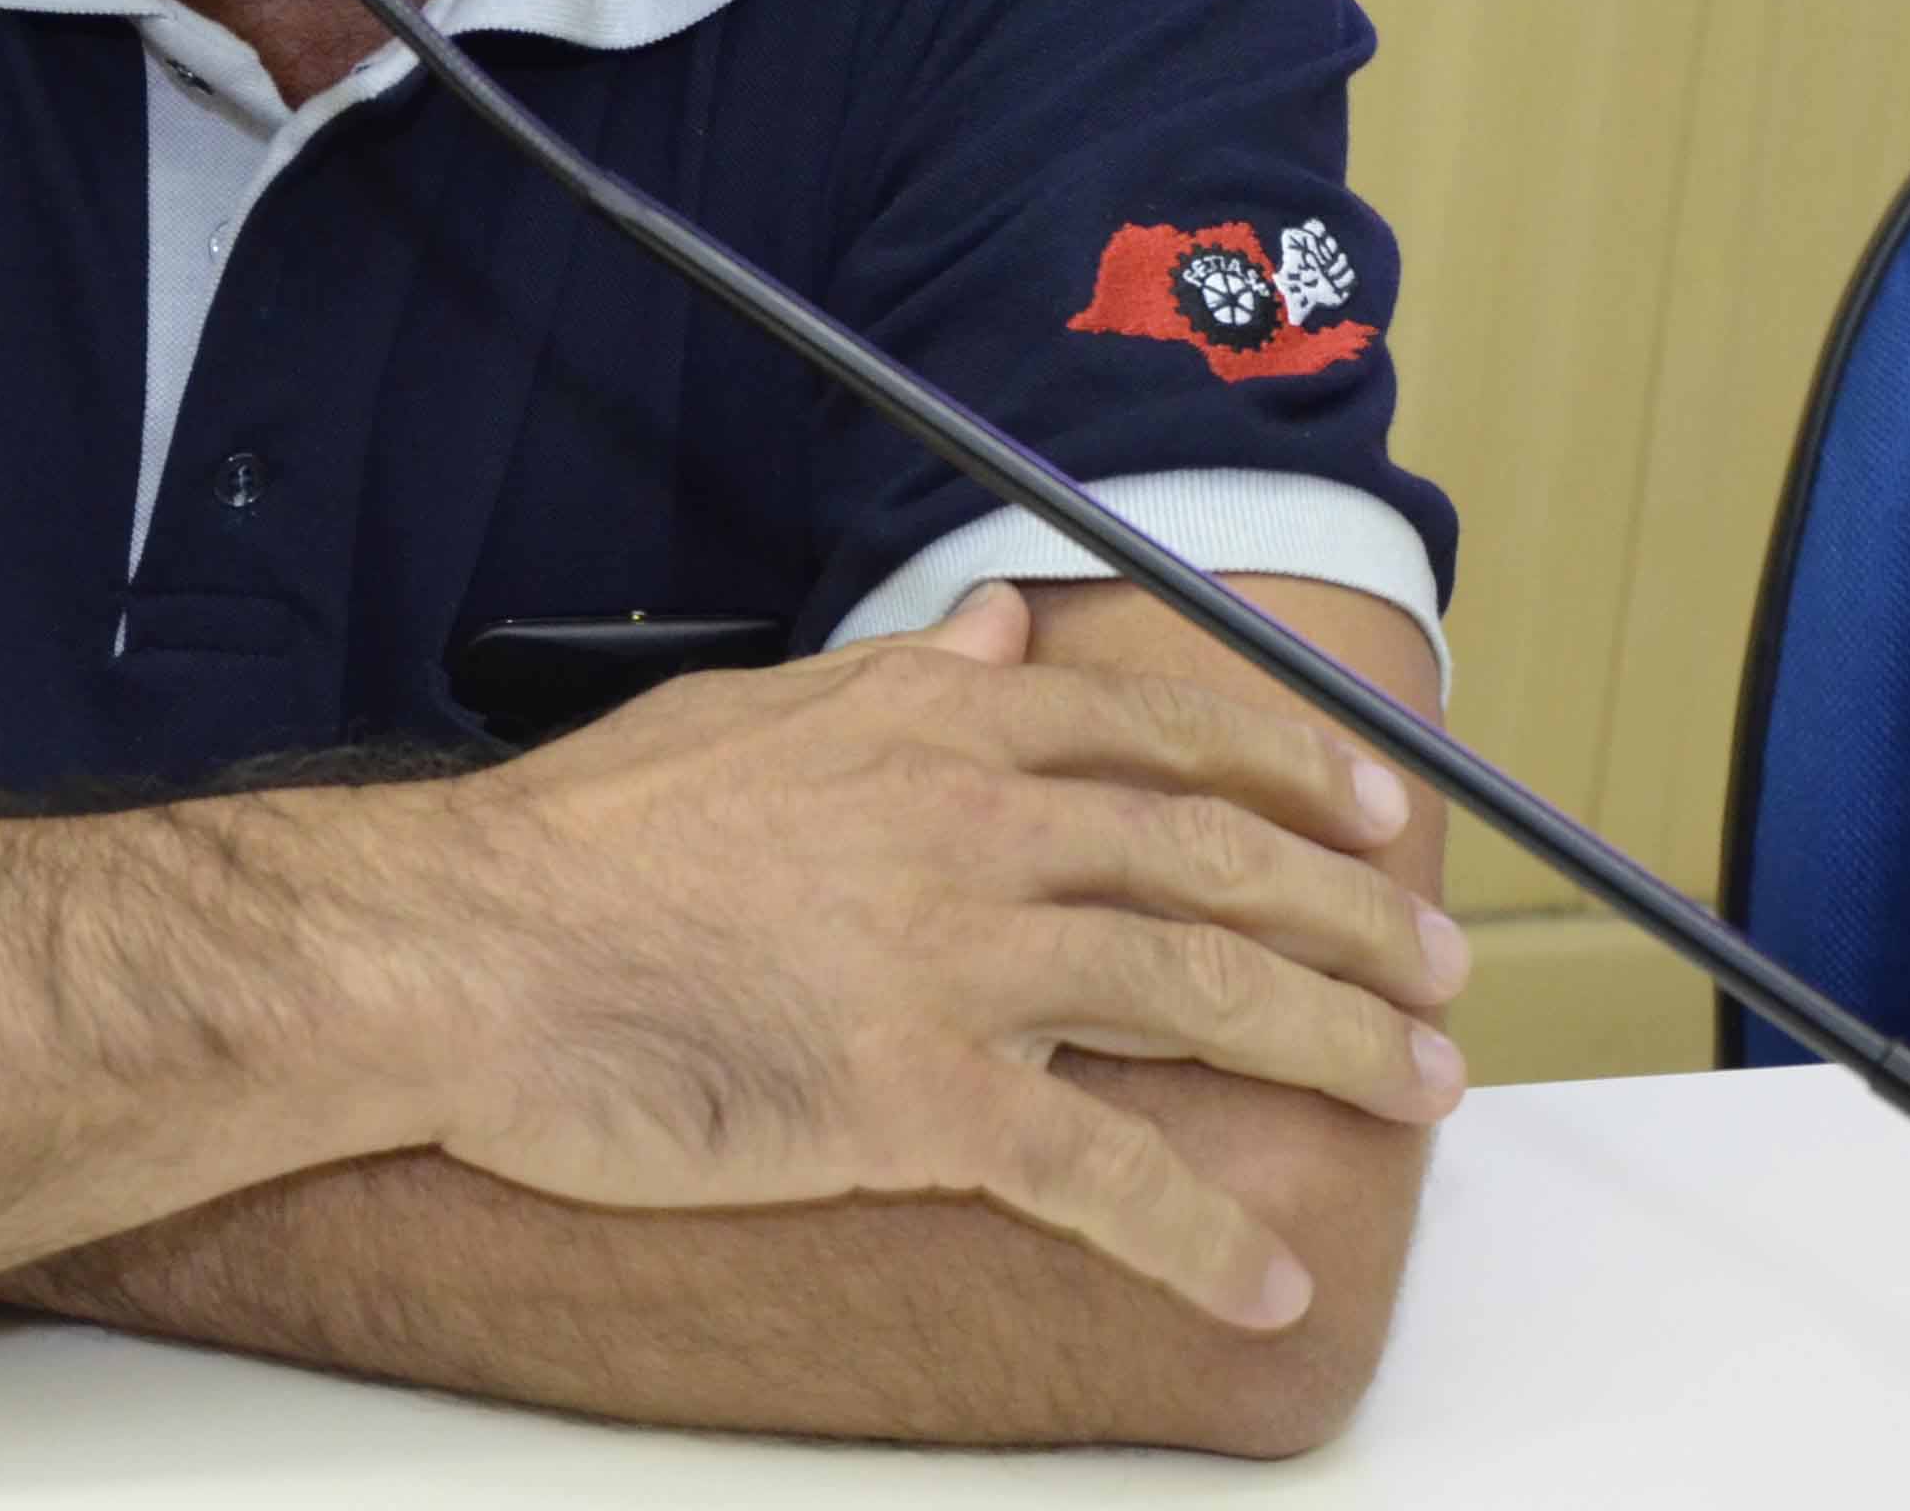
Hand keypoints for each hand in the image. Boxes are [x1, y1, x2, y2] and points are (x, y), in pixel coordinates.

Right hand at [398, 584, 1461, 1329]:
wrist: (467, 946)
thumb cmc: (580, 840)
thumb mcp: (750, 708)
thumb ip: (896, 676)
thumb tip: (998, 631)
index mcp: (938, 726)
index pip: (1162, 734)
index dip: (1293, 775)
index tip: (1375, 814)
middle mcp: (976, 825)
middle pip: (1218, 865)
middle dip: (1354, 922)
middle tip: (1442, 972)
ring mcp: (958, 961)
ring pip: (1200, 996)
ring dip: (1332, 1050)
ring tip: (1415, 1094)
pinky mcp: (920, 1099)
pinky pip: (1101, 1174)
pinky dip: (1202, 1235)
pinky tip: (1264, 1278)